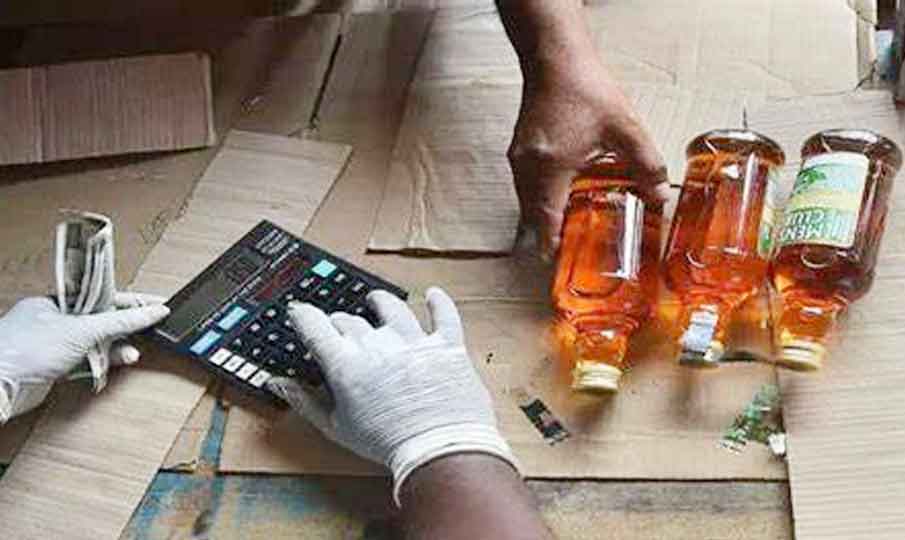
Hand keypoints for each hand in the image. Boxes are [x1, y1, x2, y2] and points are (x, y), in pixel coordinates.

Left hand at [0, 294, 169, 421]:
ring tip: (133, 352)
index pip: (101, 295)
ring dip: (116, 347)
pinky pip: (87, 360)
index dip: (131, 300)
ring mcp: (54, 344)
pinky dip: (103, 362)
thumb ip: (121, 321)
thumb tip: (153, 310)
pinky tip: (117, 362)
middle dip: (125, 326)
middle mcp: (54, 320)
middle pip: (101, 319)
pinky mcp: (55, 367)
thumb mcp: (82, 328)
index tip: (156, 303)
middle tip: (150, 327)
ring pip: (95, 342)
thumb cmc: (25, 349)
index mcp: (55, 301)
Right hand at [268, 287, 516, 504]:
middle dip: (339, 320)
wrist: (438, 448)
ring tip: (375, 299)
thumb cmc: (387, 443)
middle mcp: (378, 344)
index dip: (303, 315)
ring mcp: (413, 340)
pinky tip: (434, 294)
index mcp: (346, 363)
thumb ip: (304, 402)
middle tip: (336, 326)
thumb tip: (278, 384)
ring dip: (381, 301)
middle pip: (350, 319)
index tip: (299, 312)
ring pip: (393, 308)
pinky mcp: (445, 344)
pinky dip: (438, 302)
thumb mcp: (336, 427)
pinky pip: (443, 315)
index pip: (314, 324)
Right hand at [508, 57, 665, 259]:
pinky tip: (563, 198)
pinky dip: (540, 200)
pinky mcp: (519, 151)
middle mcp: (527, 170)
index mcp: (550, 170)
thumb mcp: (625, 129)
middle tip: (574, 253)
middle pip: (532, 219)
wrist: (555, 58)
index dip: (554, 249)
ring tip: (570, 230)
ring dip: (545, 219)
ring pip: (527, 204)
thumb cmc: (582, 88)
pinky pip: (526, 188)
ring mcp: (519, 160)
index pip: (546, 224)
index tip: (565, 266)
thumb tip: (661, 196)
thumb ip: (646, 166)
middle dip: (552, 238)